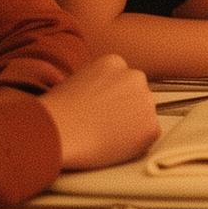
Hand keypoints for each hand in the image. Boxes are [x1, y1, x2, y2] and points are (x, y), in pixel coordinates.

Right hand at [37, 53, 158, 169]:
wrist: (58, 132)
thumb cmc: (56, 112)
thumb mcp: (75, 81)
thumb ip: (96, 83)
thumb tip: (101, 96)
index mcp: (115, 62)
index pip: (123, 81)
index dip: (112, 98)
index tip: (100, 110)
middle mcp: (135, 77)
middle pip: (137, 95)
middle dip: (126, 109)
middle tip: (104, 125)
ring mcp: (146, 101)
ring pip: (144, 116)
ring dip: (131, 126)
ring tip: (104, 136)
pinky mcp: (151, 126)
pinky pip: (147, 137)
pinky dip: (135, 144)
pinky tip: (112, 145)